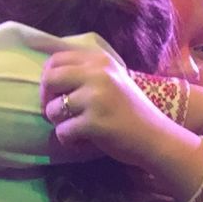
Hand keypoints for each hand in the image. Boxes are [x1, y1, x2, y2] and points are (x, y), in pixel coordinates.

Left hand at [39, 50, 182, 165]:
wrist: (155, 137)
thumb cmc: (129, 110)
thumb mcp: (110, 79)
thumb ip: (84, 72)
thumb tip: (46, 77)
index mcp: (99, 60)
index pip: (55, 60)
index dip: (48, 79)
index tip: (56, 94)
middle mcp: (98, 73)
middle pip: (49, 79)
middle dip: (47, 99)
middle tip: (58, 113)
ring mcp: (96, 97)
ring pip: (53, 109)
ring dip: (59, 123)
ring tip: (76, 128)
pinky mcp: (95, 122)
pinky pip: (63, 132)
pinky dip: (68, 140)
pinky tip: (83, 141)